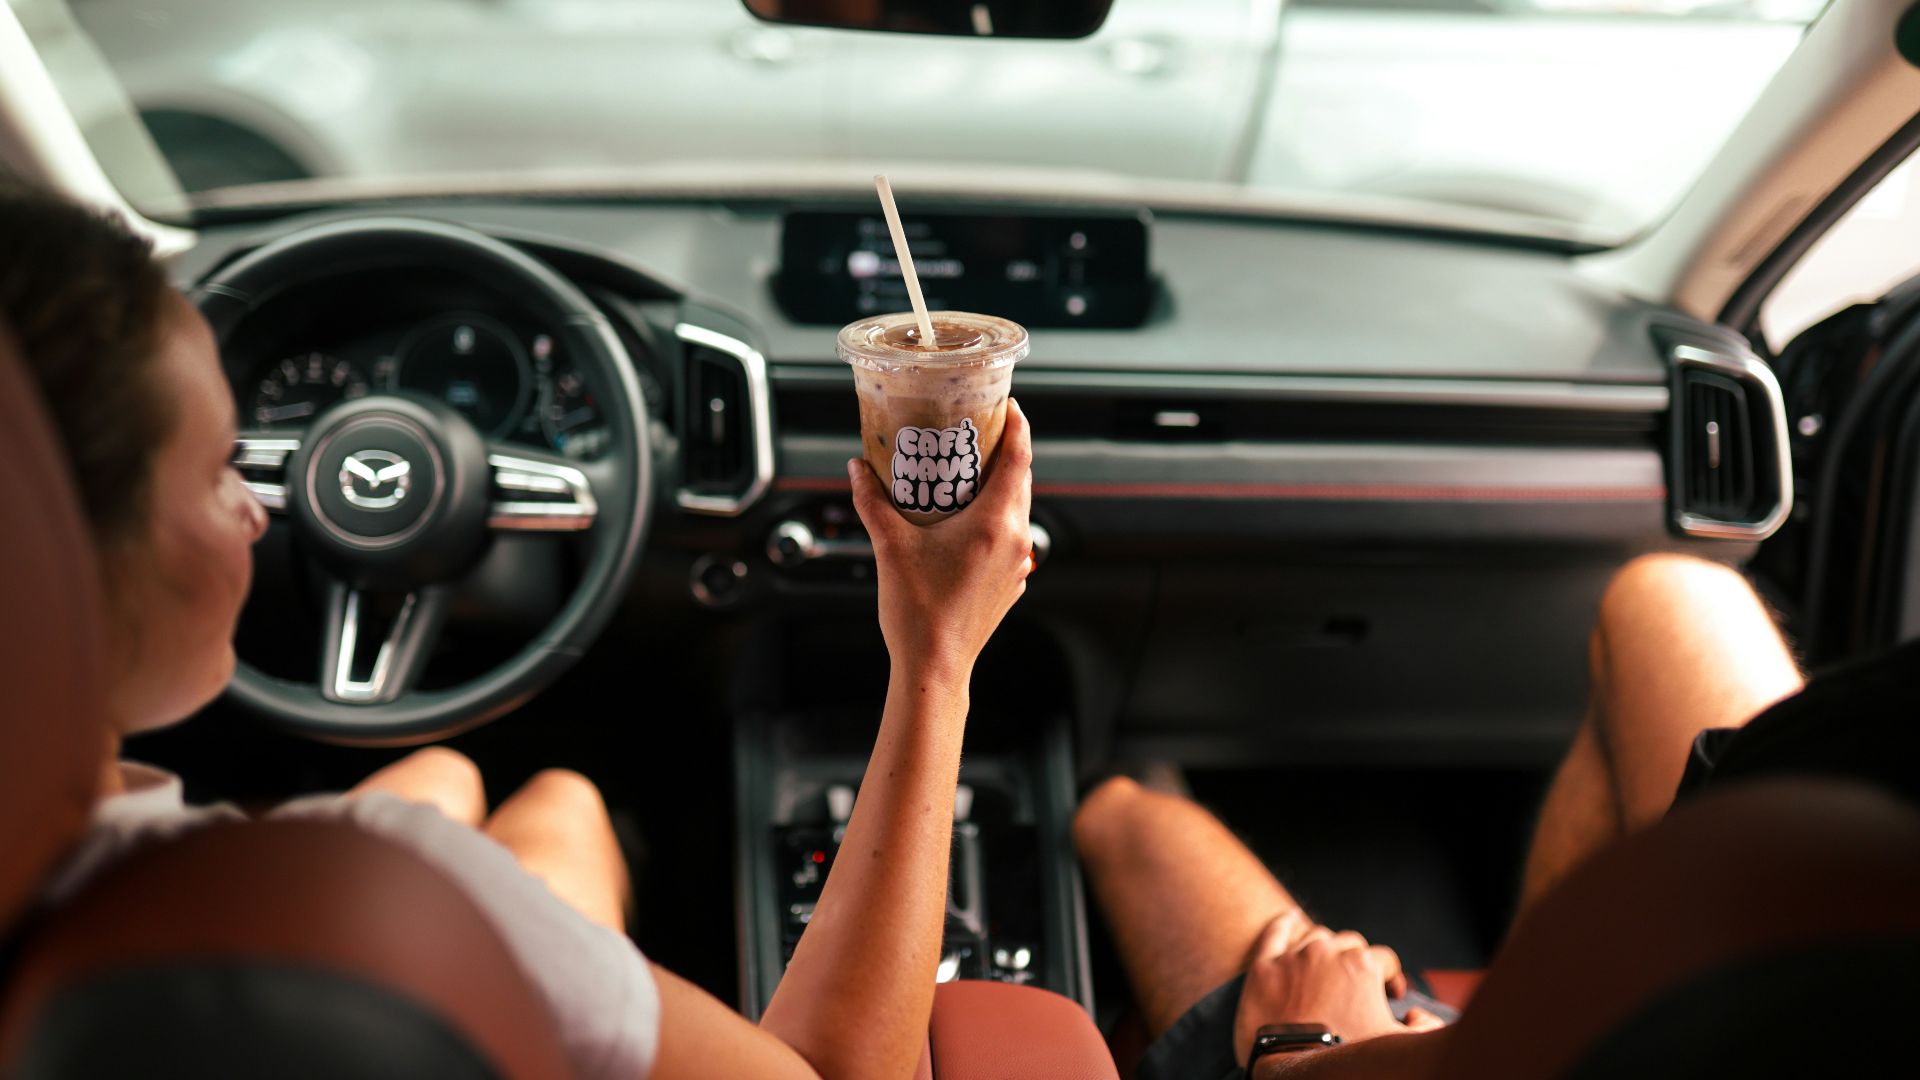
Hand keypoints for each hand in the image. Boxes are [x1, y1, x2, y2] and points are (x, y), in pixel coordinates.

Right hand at [848, 398, 1034, 683]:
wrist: (935, 668)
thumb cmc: (916, 611)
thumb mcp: (889, 546)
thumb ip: (873, 501)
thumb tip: (857, 467)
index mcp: (994, 524)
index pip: (1020, 458)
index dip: (1019, 426)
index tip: (1009, 405)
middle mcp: (1015, 541)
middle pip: (1021, 481)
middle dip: (1005, 452)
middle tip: (979, 431)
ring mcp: (1017, 565)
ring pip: (1017, 511)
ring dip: (1001, 487)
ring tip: (972, 472)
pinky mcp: (1011, 584)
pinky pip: (1010, 538)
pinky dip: (996, 519)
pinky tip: (968, 520)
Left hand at [1232, 910, 1444, 1066]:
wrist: (1294, 1071)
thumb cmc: (1347, 1060)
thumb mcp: (1398, 1047)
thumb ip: (1423, 1028)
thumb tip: (1418, 1015)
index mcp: (1362, 966)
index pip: (1385, 959)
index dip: (1391, 977)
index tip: (1390, 994)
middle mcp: (1327, 952)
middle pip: (1351, 944)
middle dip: (1360, 962)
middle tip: (1357, 987)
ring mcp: (1294, 956)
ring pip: (1317, 937)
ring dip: (1327, 948)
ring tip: (1329, 967)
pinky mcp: (1264, 966)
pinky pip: (1274, 933)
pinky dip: (1285, 924)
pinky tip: (1291, 918)